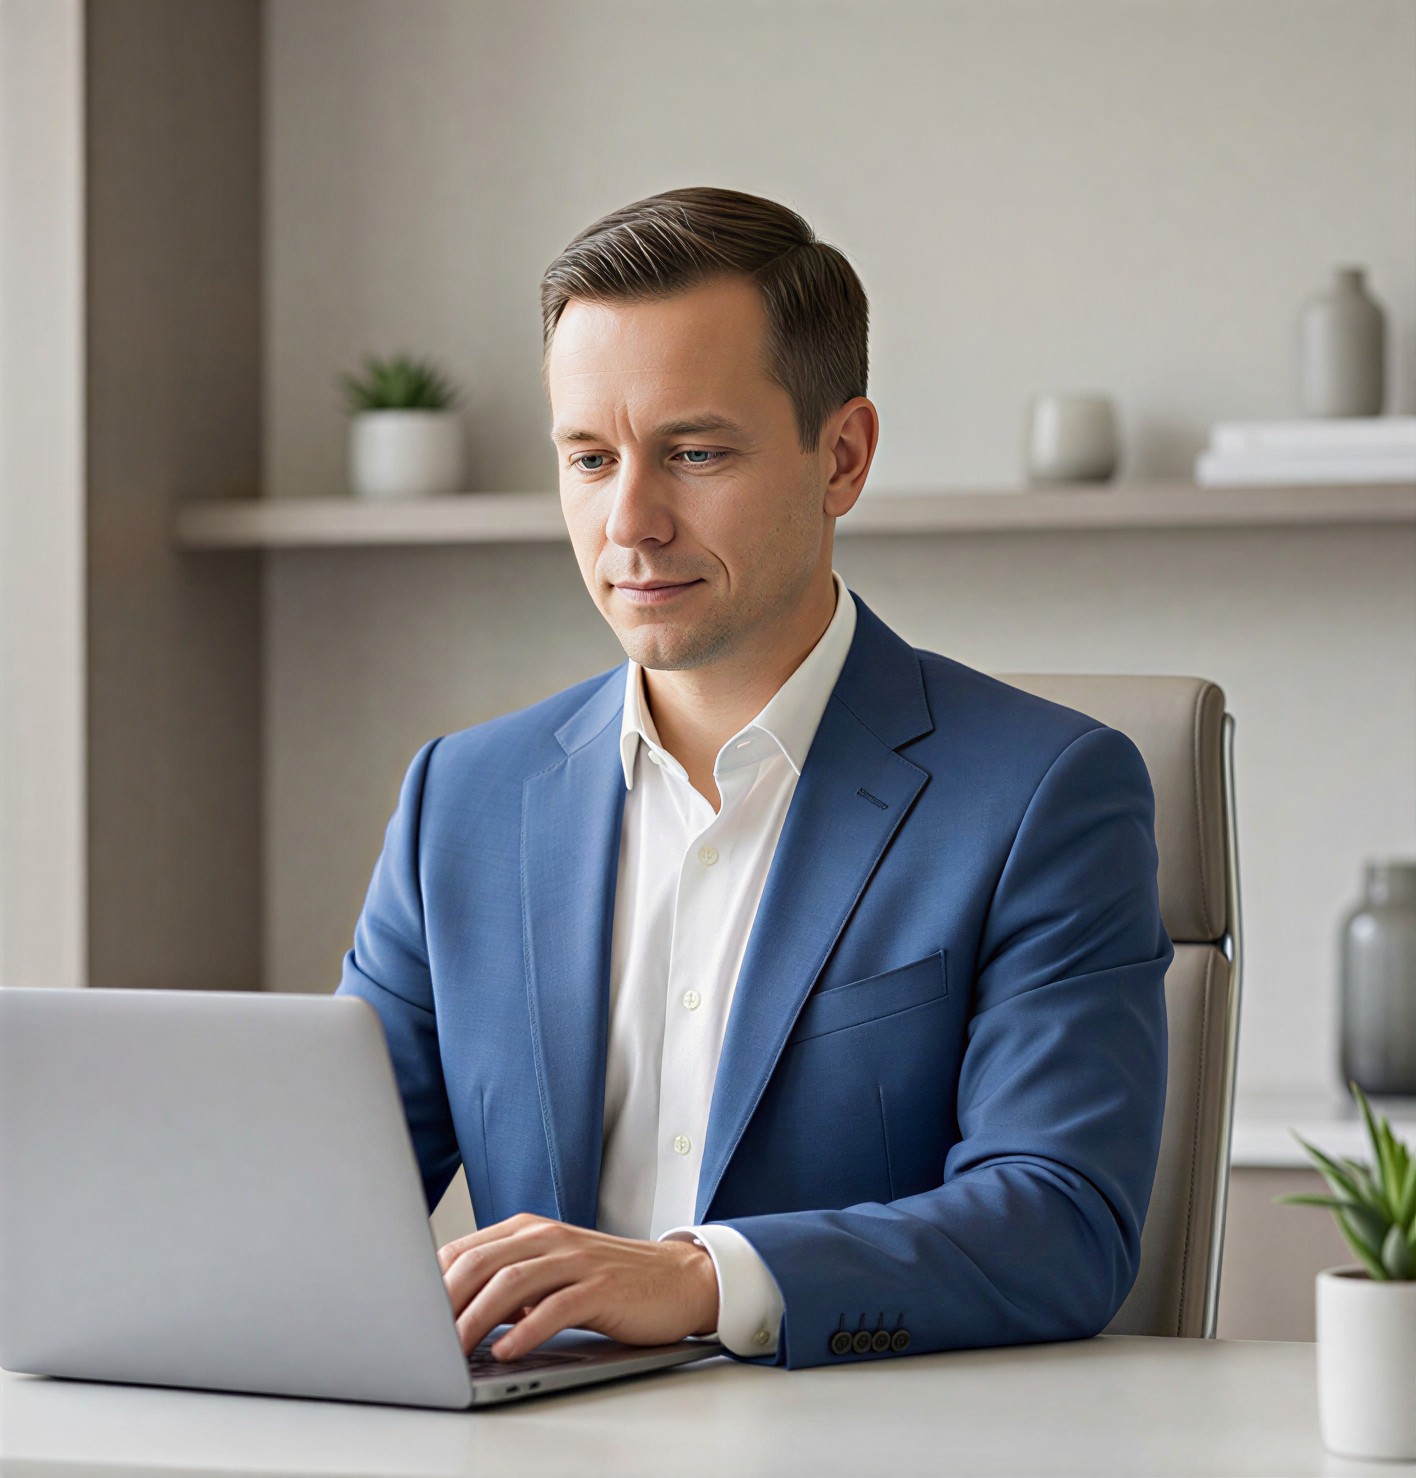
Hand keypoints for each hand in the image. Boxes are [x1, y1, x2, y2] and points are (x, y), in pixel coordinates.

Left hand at [436, 1212, 719, 1360]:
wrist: (676, 1278)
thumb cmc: (606, 1281)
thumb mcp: (549, 1274)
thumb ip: (506, 1285)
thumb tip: (450, 1316)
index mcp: (528, 1229)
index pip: (464, 1250)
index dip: (430, 1284)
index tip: (406, 1317)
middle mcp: (547, 1237)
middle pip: (481, 1263)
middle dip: (444, 1303)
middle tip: (419, 1339)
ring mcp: (575, 1259)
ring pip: (511, 1282)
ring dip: (476, 1319)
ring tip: (453, 1351)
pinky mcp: (602, 1286)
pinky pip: (556, 1306)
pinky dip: (526, 1331)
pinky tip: (507, 1352)